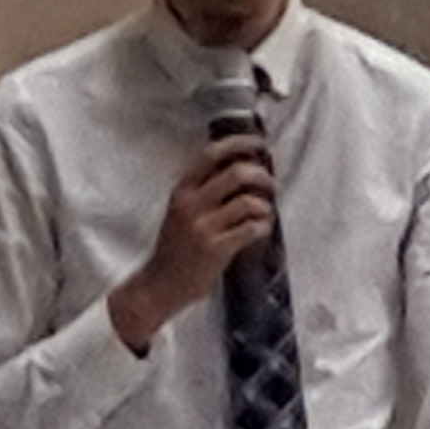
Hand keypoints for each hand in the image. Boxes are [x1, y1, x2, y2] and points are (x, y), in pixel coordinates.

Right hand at [109, 139, 275, 353]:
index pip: (212, 154)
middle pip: (237, 173)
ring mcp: (202, 227)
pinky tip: (260, 230)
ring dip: (265, 205)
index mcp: (182, 191)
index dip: (241, 144)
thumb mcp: (182, 210)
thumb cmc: (176, 247)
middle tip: (270, 185)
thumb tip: (243, 163)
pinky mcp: (215, 249)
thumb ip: (204, 187)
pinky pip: (253, 228)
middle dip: (262, 176)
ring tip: (264, 213)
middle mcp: (190, 205)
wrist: (159, 285)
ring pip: (249, 201)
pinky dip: (264, 226)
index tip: (259, 144)